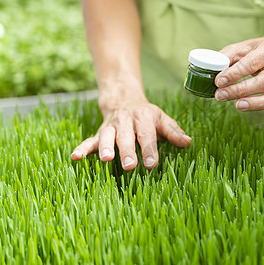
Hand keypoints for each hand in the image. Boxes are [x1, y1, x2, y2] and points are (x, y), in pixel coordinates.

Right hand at [71, 99, 190, 169]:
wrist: (124, 99)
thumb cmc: (147, 116)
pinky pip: (89, 140)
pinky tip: (75, 157)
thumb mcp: (162, 119)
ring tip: (106, 159)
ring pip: (106, 137)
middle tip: (130, 165)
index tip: (152, 164)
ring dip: (105, 148)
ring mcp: (110, 127)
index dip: (150, 149)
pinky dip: (82, 148)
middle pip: (126, 137)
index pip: (147, 135)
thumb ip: (174, 132)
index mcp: (144, 117)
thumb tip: (188, 142)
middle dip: (127, 150)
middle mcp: (125, 121)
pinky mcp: (99, 133)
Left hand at [214, 37, 263, 124]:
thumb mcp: (242, 47)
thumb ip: (227, 56)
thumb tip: (213, 67)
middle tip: (221, 96)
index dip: (234, 74)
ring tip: (238, 106)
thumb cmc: (256, 53)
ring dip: (257, 104)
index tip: (218, 81)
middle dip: (240, 91)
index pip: (252, 63)